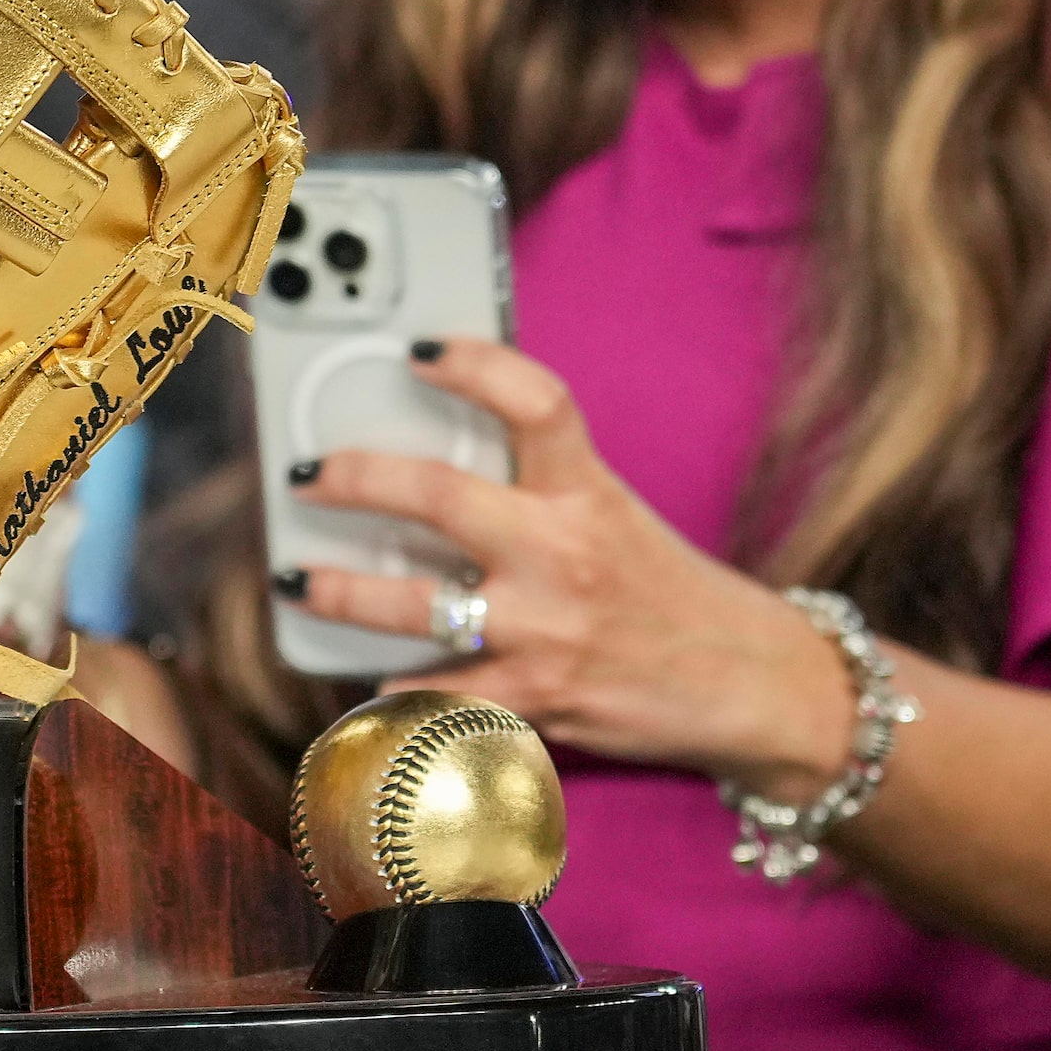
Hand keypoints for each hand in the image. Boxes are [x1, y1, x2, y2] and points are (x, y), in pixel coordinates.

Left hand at [280, 339, 854, 795]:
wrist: (752, 685)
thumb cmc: (672, 594)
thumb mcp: (616, 518)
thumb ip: (540, 491)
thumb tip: (436, 473)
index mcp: (588, 493)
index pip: (534, 401)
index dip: (472, 363)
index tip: (418, 350)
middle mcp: (564, 555)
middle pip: (438, 496)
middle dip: (355, 479)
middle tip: (308, 475)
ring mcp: (546, 632)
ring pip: (414, 606)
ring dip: (341, 592)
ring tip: (298, 581)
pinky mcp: (536, 701)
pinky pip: (437, 698)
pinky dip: (395, 692)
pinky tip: (367, 682)